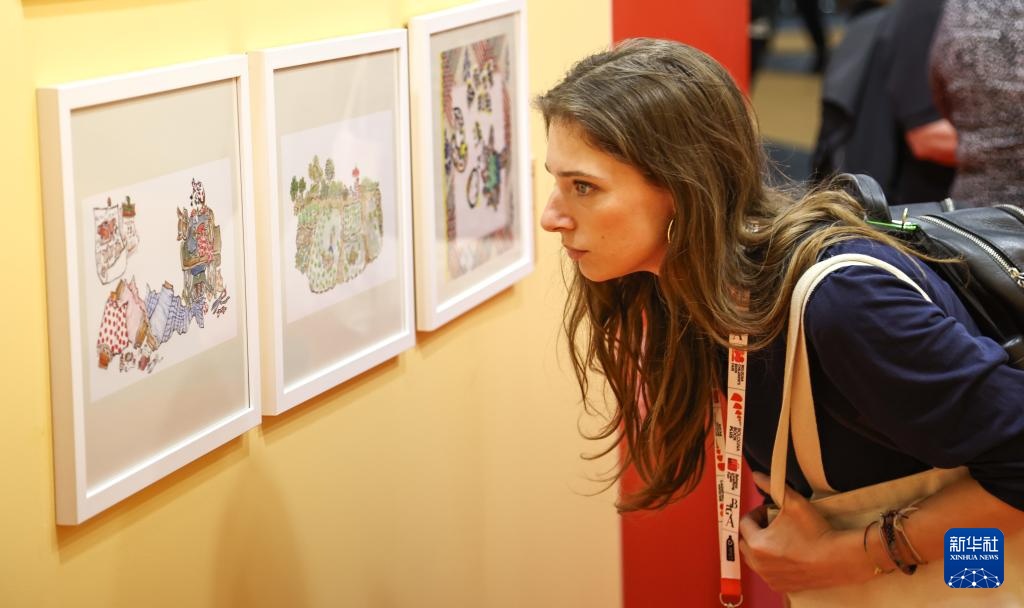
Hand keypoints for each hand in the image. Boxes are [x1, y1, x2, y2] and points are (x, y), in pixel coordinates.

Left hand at [738, 472, 873, 592]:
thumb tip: (755, 475)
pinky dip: (770, 563)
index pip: (745, 522)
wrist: (838, 559)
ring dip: (760, 546)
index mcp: (756, 542)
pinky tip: (786, 554)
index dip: (757, 513)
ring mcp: (768, 577)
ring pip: (753, 558)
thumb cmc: (815, 531)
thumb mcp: (793, 502)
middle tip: (773, 523)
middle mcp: (758, 563)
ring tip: (779, 537)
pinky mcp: (780, 586)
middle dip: (755, 530)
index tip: (770, 510)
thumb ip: (771, 486)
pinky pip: (766, 572)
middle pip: (745, 541)